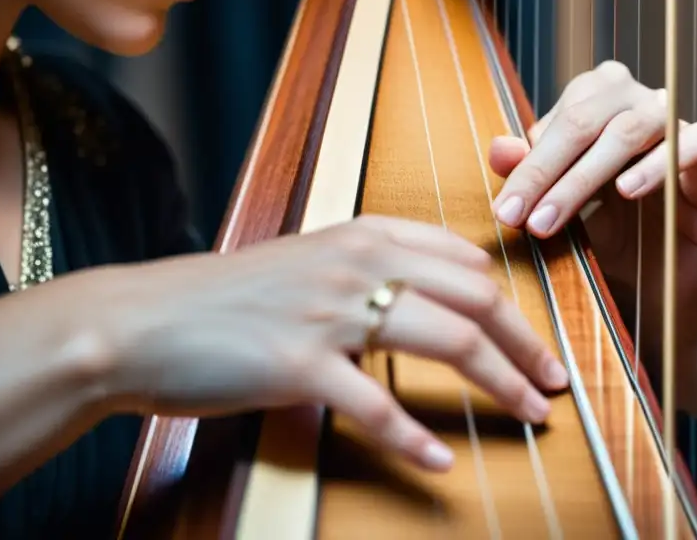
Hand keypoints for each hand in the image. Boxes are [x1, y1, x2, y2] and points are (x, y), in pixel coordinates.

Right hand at [101, 215, 568, 471]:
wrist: (144, 321)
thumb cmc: (229, 297)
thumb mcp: (308, 261)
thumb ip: (370, 267)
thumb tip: (432, 292)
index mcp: (365, 235)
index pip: (468, 262)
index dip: (515, 304)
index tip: (537, 338)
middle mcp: (357, 263)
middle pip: (475, 298)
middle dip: (526, 343)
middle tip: (552, 381)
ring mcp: (331, 312)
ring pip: (448, 340)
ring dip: (501, 383)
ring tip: (530, 415)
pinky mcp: (300, 364)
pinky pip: (377, 404)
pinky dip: (415, 438)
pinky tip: (440, 462)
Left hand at [488, 60, 696, 361]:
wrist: (651, 287)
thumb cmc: (600, 232)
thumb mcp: (555, 205)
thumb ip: (529, 173)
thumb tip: (498, 148)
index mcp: (600, 101)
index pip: (562, 118)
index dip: (531, 162)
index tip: (505, 209)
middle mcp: (640, 104)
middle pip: (593, 118)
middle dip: (550, 170)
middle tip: (523, 219)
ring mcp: (679, 133)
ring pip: (638, 127)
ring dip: (592, 172)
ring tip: (561, 213)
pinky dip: (661, 164)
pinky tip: (629, 189)